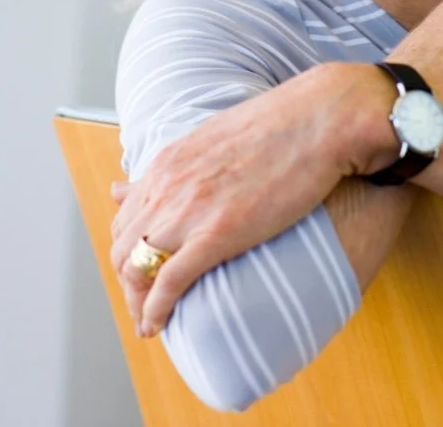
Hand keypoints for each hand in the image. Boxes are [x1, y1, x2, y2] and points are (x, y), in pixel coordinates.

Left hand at [109, 61, 369, 338]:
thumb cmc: (281, 125)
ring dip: (137, 302)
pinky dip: (155, 309)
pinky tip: (158, 325)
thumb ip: (187, 164)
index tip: (142, 272)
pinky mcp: (217, 232)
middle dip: (129, 283)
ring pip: (137, 269)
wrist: (319, 118)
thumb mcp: (218, 138)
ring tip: (149, 322)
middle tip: (145, 304)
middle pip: (123, 248)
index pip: (124, 218)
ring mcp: (190, 209)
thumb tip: (169, 175)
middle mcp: (169, 185)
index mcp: (169, 162)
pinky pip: (168, 282)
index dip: (128, 252)